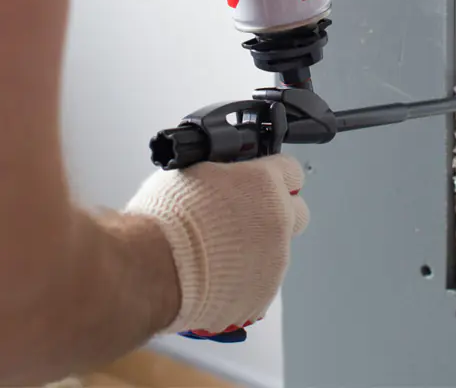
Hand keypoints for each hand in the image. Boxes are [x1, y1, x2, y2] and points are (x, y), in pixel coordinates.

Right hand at [124, 154, 308, 337]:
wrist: (150, 269)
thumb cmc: (164, 220)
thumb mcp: (195, 172)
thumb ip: (225, 173)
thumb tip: (225, 174)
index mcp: (265, 183)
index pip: (291, 171)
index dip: (276, 176)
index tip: (265, 183)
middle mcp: (278, 219)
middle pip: (296, 212)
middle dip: (277, 214)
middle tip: (247, 219)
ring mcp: (275, 259)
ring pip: (277, 250)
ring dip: (256, 250)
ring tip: (217, 254)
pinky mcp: (263, 294)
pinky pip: (261, 283)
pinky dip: (244, 281)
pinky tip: (216, 277)